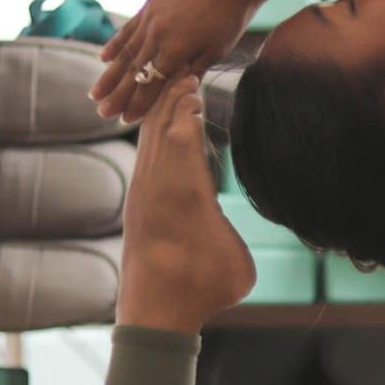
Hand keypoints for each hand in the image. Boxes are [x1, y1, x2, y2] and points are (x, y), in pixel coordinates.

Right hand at [92, 0, 262, 124]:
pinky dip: (115, 44)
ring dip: (109, 75)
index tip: (126, 120)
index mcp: (176, 50)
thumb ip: (194, 70)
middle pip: (133, 71)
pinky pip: (128, 28)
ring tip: (95, 94)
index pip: (152, 84)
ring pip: (125, 52)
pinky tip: (104, 58)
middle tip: (102, 114)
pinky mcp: (150, 3)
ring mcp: (151, 18)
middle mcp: (157, 35)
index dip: (138, 104)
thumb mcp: (217, 49)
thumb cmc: (231, 16)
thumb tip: (178, 92)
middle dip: (117, 96)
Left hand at [116, 77, 255, 332]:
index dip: (189, 106)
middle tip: (185, 70)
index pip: (183, 136)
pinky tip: (157, 127)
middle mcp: (159, 189)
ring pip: (148, 142)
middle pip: (161, 129)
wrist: (157, 314)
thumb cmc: (206, 289)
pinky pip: (144, 158)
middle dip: (172, 99)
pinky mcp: (138, 206)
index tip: (197, 81)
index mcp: (186, 195)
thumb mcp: (239, 261)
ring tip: (172, 89)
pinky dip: (151, 136)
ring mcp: (144, 196)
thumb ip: (236, 228)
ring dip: (159, 114)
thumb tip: (246, 216)